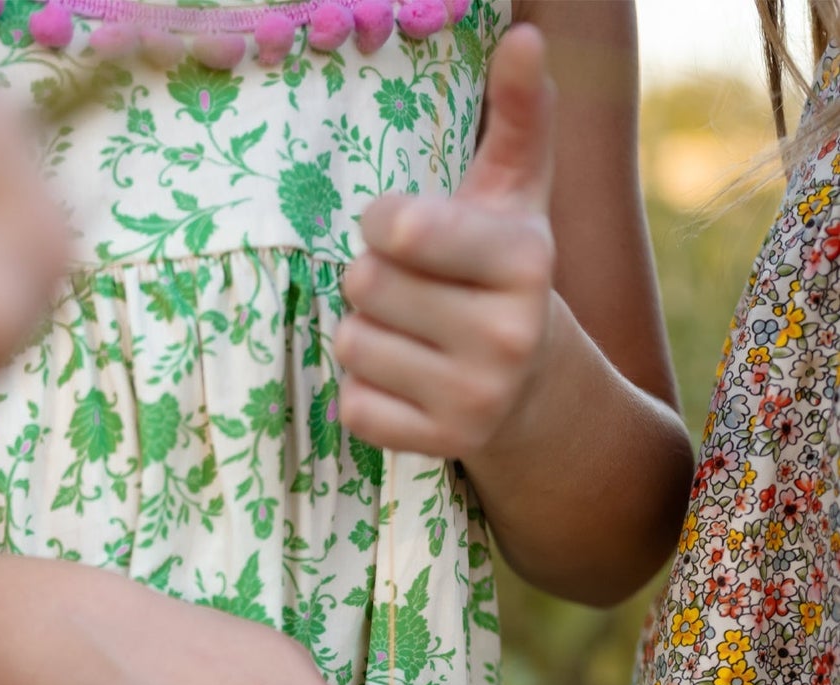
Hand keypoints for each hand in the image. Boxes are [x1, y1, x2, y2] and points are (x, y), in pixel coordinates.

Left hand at [336, 24, 556, 460]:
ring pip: (352, 343)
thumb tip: (525, 36)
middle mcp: (506, 335)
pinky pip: (351, 404)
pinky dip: (361, 389)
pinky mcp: (438, 445)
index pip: (398, 228)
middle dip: (370, 278)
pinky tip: (401, 378)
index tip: (405, 230)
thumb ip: (517, 115)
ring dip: (362, 333)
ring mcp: (474, 397)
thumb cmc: (501, 273)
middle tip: (408, 289)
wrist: (532, 388)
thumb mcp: (515, 195)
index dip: (384, 223)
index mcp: (525, 260)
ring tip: (406, 332)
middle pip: (364, 284)